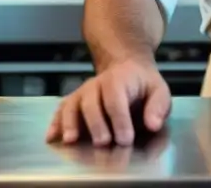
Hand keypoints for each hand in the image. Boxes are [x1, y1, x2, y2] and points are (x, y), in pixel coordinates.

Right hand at [46, 58, 170, 147]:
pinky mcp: (73, 100)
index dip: (120, 120)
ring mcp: (82, 92)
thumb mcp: (159, 90)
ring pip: (72, 105)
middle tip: (102, 142)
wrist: (127, 67)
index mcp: (119, 79)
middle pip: (91, 103)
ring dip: (70, 123)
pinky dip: (55, 122)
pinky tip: (52, 136)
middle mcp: (97, 84)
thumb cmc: (143, 84)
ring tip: (71, 140)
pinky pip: (61, 109)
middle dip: (96, 124)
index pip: (117, 100)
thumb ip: (158, 106)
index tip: (125, 139)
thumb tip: (154, 124)